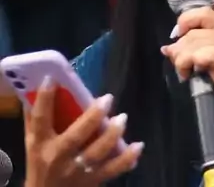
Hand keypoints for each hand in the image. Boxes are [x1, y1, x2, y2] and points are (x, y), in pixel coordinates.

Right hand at [23, 79, 142, 186]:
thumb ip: (35, 119)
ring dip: (112, 134)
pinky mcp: (92, 180)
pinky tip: (138, 145)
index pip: (40, 119)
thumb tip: (36, 89)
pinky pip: (113, 169)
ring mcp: (76, 170)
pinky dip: (127, 158)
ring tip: (122, 117)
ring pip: (97, 152)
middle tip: (107, 98)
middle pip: (76, 135)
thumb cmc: (40, 164)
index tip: (52, 79)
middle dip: (93, 116)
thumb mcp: (32, 143)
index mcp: (40, 143)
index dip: (45, 99)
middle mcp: (58, 156)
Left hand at [161, 7, 213, 128]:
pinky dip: (188, 65)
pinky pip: (198, 54)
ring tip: (186, 74)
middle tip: (182, 68)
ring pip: (193, 42)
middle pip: (193, 31)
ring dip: (182, 60)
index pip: (203, 13)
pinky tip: (190, 76)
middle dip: (180, 50)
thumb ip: (191, 52)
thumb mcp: (207, 65)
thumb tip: (167, 48)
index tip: (178, 39)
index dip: (186, 21)